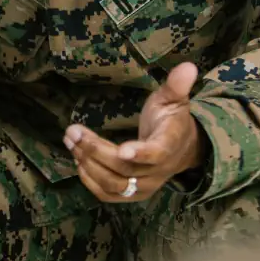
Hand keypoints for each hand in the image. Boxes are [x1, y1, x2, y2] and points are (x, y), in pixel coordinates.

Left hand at [63, 62, 207, 202]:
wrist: (182, 150)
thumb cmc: (172, 120)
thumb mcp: (174, 99)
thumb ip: (177, 84)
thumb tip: (188, 66)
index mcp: (168, 145)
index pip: (156, 154)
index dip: (140, 154)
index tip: (122, 150)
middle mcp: (157, 172)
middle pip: (124, 169)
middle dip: (95, 150)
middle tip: (73, 131)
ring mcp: (144, 186)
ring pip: (113, 183)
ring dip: (88, 163)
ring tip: (70, 140)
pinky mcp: (133, 194)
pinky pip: (109, 194)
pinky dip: (90, 180)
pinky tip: (78, 160)